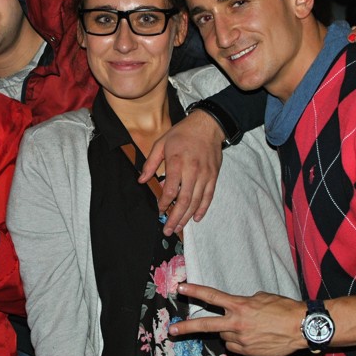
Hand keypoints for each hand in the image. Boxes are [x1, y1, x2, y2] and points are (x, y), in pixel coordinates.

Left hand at [139, 111, 222, 233]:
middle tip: (168, 230)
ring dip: (187, 217)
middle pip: (184, 200)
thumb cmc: (183, 133)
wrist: (208, 125)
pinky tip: (196, 218)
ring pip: (197, 201)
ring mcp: (205, 174)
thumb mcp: (161, 143)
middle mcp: (193, 170)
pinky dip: (203, 209)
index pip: (171, 189)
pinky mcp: (214, 176)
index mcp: (177, 162)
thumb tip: (141, 180)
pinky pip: (209, 196)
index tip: (159, 210)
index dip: (164, 203)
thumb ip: (150, 163)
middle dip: (175, 217)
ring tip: (179, 227)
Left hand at [168, 283, 304, 355]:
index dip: (195, 291)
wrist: (301, 327)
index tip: (180, 288)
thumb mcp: (261, 297)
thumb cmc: (284, 308)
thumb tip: (237, 308)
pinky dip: (237, 342)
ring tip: (246, 327)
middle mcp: (237, 323)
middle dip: (186, 328)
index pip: (212, 297)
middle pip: (206, 325)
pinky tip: (250, 337)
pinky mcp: (248, 353)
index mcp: (240, 305)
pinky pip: (234, 347)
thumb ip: (244, 302)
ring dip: (228, 331)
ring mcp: (241, 340)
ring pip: (224, 336)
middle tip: (172, 331)